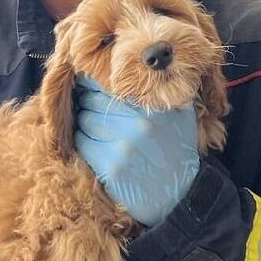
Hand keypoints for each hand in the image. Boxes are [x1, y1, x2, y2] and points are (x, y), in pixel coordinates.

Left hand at [74, 77, 199, 226]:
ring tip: (102, 131)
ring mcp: (123, 146)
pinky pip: (82, 143)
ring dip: (87, 124)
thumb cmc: (176, 150)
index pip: (111, 81)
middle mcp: (139, 123)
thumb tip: (135, 64)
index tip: (96, 85)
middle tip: (97, 110)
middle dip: (91, 103)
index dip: (99, 81)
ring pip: (85, 120)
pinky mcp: (110, 167)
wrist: (179, 195)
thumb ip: (161, 89)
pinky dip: (86, 144)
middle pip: (93, 99)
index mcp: (155, 106)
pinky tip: (101, 149)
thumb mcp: (178, 114)